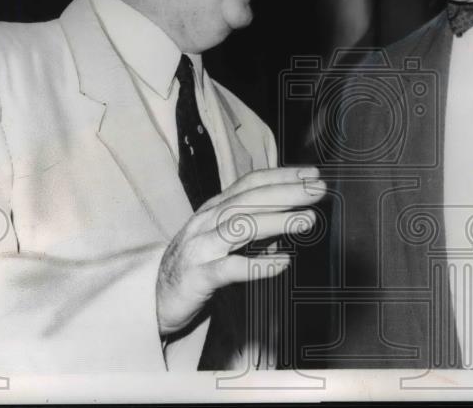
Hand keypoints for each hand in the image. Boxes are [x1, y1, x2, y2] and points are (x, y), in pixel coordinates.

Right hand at [155, 166, 324, 336]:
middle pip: (248, 200)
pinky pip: (229, 268)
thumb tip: (291, 218)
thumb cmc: (197, 265)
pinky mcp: (197, 277)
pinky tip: (283, 263)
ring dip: (277, 221)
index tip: (312, 174)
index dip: (281, 176)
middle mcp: (206, 222)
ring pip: (239, 227)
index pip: (250, 183)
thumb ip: (254, 228)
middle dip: (286, 192)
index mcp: (214, 209)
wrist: (154, 299)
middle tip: (318, 190)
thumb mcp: (225, 240)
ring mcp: (199, 248)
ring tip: (308, 221)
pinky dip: (258, 265)